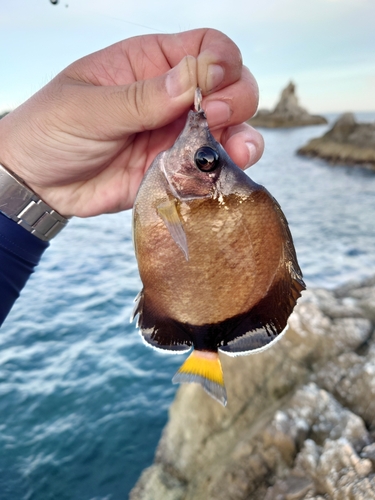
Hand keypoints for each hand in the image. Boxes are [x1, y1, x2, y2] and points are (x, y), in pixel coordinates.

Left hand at [0, 28, 263, 217]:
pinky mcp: (175, 170)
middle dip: (235, 99)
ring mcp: (175, 135)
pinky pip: (211, 167)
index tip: (211, 86)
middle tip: (214, 118)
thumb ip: (140, 97)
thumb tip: (192, 81)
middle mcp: (171, 97)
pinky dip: (224, 170)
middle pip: (230, 86)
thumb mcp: (88, 107)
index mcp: (150, 64)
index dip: (222, 61)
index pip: (207, 48)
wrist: (39, 183)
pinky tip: (220, 172)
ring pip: (231, 129)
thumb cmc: (51, 131)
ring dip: (242, 137)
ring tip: (234, 151)